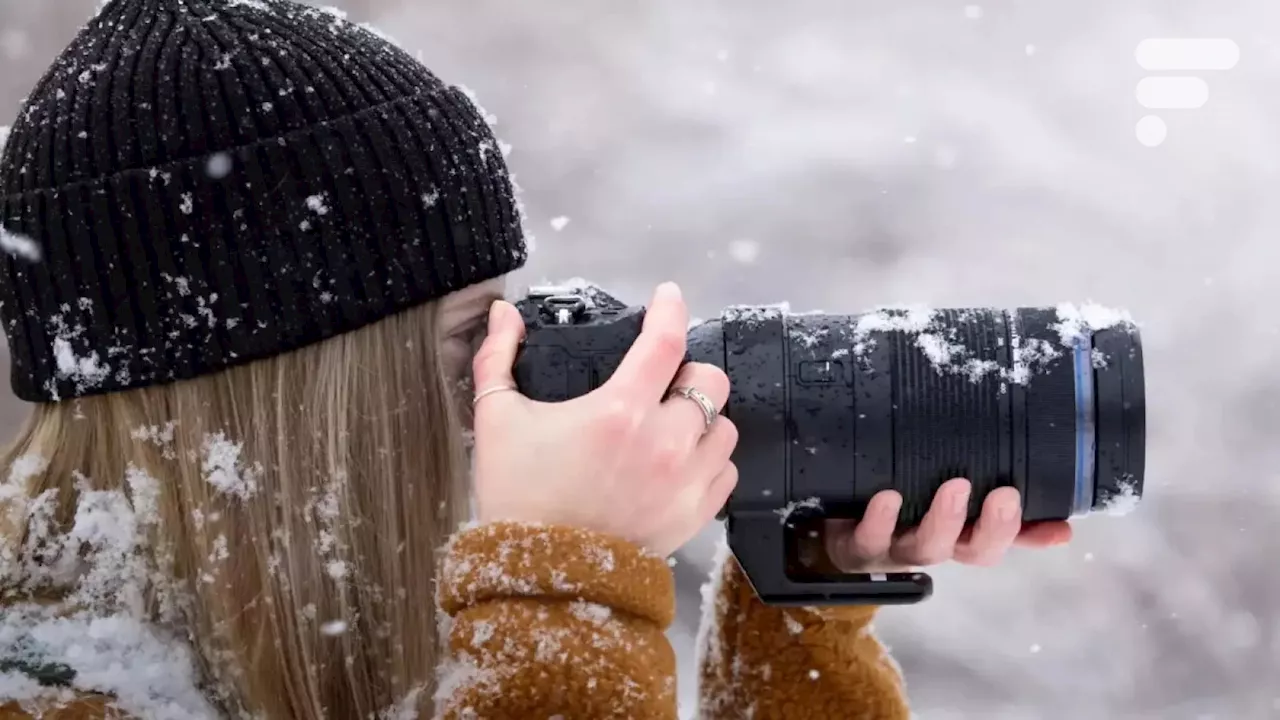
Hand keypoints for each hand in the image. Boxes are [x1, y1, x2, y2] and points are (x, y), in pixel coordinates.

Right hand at [469, 282, 738, 556]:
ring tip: (670, 425)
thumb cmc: (519, 498)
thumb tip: (500, 314)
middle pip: (709, 380)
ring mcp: (686, 481)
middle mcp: (664, 441)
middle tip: (662, 381)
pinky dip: (709, 460)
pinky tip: (679, 462)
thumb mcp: (496, 421)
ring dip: (702, 417)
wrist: (542, 579)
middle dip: (687, 372)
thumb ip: (497, 359)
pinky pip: (725, 471)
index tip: (668, 297)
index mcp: (619, 411)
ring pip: (724, 426)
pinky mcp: (695, 515)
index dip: (671, 309)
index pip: (665, 341)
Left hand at [825, 478, 1072, 570]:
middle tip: (1004, 494)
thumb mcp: (927, 493)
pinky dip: (880, 520)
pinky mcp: (855, 545)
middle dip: (993, 526)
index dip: (1029, 536)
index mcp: (953, 533)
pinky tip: (888, 497)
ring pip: (925, 548)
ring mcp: (893, 548)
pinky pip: (868, 539)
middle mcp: (929, 545)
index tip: (1060, 528)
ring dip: (944, 520)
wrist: (821, 527)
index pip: (1001, 539)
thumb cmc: (886, 504)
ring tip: (955, 487)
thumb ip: (969, 484)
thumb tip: (1023, 476)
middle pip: (971, 551)